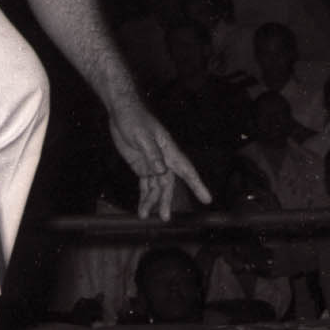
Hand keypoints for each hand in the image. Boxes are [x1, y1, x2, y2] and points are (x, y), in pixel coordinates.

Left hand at [108, 102, 212, 220]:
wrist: (122, 112)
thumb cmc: (135, 119)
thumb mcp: (142, 135)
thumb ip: (152, 154)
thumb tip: (160, 171)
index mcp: (169, 151)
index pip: (186, 170)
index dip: (197, 185)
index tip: (207, 199)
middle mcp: (164, 160)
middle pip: (169, 184)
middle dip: (167, 200)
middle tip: (166, 217)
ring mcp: (152, 164)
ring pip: (156, 187)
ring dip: (152, 201)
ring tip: (145, 216)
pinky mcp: (141, 165)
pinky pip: (145, 184)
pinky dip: (144, 196)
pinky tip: (142, 207)